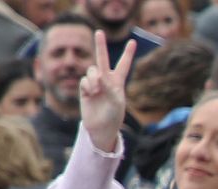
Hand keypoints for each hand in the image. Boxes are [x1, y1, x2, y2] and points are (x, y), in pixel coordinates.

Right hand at [79, 29, 135, 153]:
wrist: (101, 128)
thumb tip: (98, 75)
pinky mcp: (84, 89)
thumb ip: (109, 86)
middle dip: (101, 46)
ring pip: (91, 70)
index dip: (128, 54)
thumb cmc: (114, 116)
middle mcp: (106, 80)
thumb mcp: (116, 101)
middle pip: (103, 59)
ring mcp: (94, 84)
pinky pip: (84, 81)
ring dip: (94, 78)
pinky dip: (88, 86)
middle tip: (99, 31)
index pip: (124, 65)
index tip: (133, 42)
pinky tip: (91, 94)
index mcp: (118, 82)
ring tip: (97, 90)